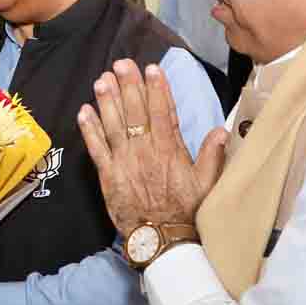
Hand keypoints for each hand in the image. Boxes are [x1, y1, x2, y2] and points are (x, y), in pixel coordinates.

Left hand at [76, 59, 227, 238]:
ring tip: (102, 79)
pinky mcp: (108, 175)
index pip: (163, 112)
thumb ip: (213, 156)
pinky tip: (84, 111)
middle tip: (121, 64)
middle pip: (136, 112)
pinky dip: (89, 130)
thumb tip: (221, 131)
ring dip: (107, 100)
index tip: (152, 68)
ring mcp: (124, 162)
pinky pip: (96, 148)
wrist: (160, 240)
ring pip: (114, 125)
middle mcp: (145, 151)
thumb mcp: (207, 185)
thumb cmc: (185, 213)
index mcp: (170, 150)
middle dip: (128, 86)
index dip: (157, 89)